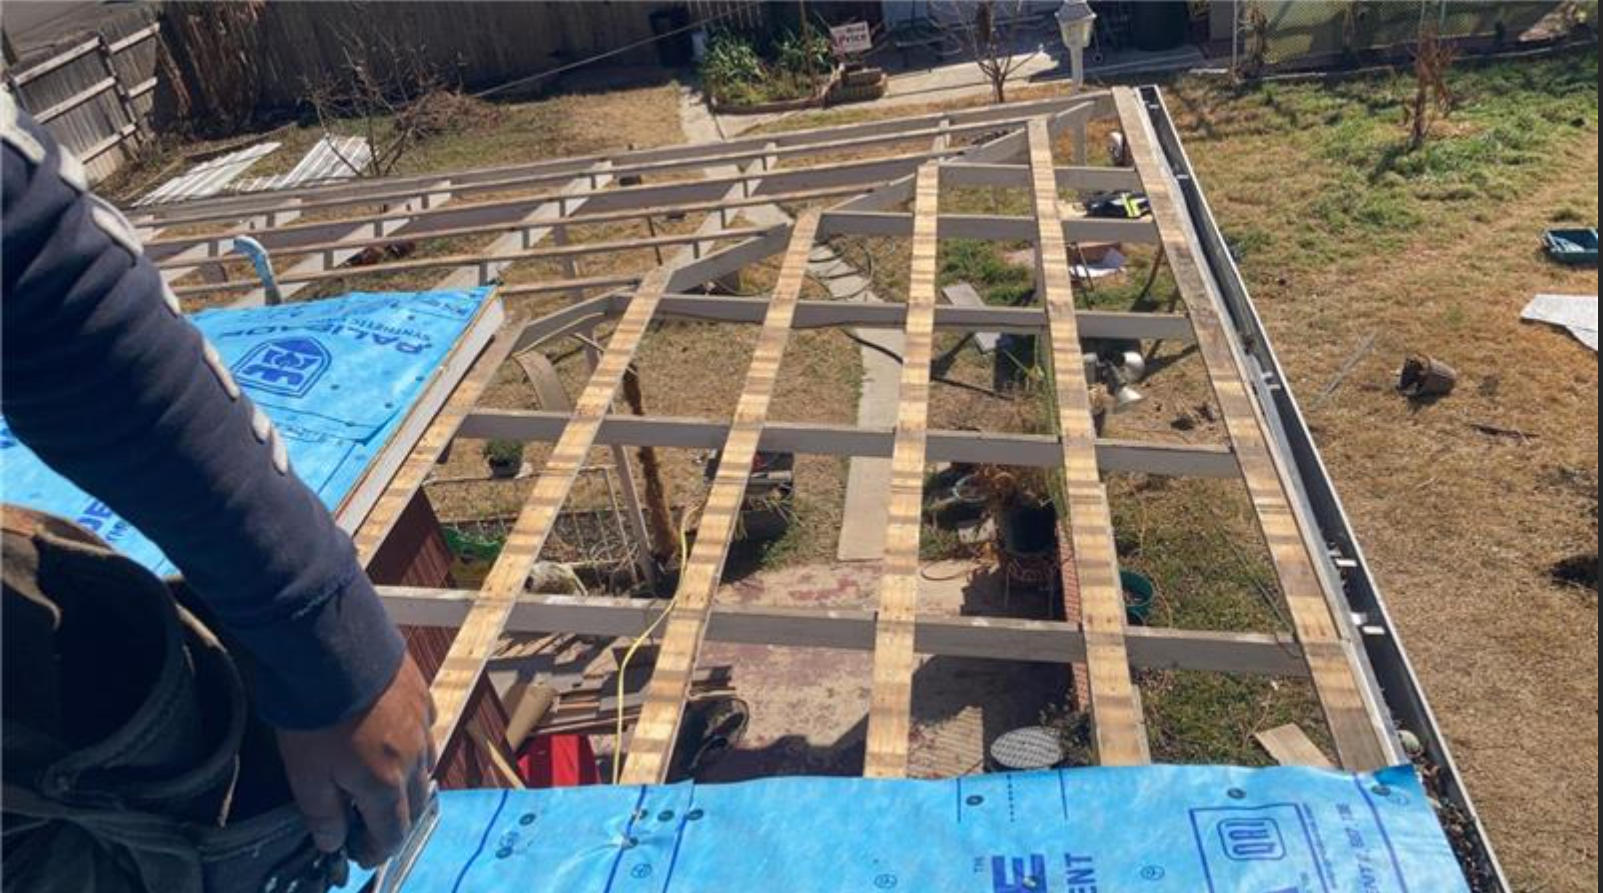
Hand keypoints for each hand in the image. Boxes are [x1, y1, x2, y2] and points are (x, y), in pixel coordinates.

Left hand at [277, 653, 436, 868]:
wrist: (334, 648)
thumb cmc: (316, 715)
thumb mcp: (306, 773)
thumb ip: (322, 813)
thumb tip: (333, 843)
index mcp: (385, 786)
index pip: (392, 835)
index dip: (376, 851)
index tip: (359, 853)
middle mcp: (414, 759)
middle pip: (415, 805)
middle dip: (394, 821)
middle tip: (367, 822)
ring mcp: (423, 725)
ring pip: (426, 767)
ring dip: (408, 783)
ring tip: (384, 780)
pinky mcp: (422, 695)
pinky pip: (427, 730)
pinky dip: (415, 745)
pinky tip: (395, 736)